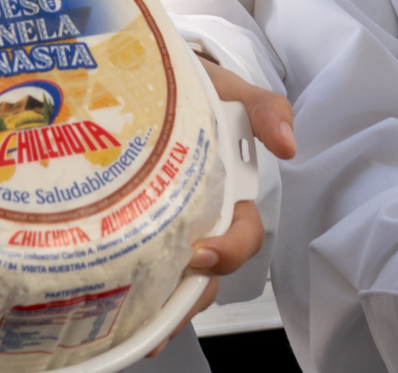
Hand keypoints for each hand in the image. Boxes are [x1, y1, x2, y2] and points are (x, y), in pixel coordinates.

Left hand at [144, 61, 298, 353]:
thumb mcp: (234, 93)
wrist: (155, 77)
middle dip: (191, 294)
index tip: (203, 252)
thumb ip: (266, 110)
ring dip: (159, 305)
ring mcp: (168, 225)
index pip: (242, 235)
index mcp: (231, 194)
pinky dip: (131, 291)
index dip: (229, 251)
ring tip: (135, 319)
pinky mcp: (134, 225)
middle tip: (164, 296)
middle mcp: (202, 217)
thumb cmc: (200, 90)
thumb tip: (287, 143)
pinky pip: (139, 267)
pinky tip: (110, 305)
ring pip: (174, 280)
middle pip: (207, 273)